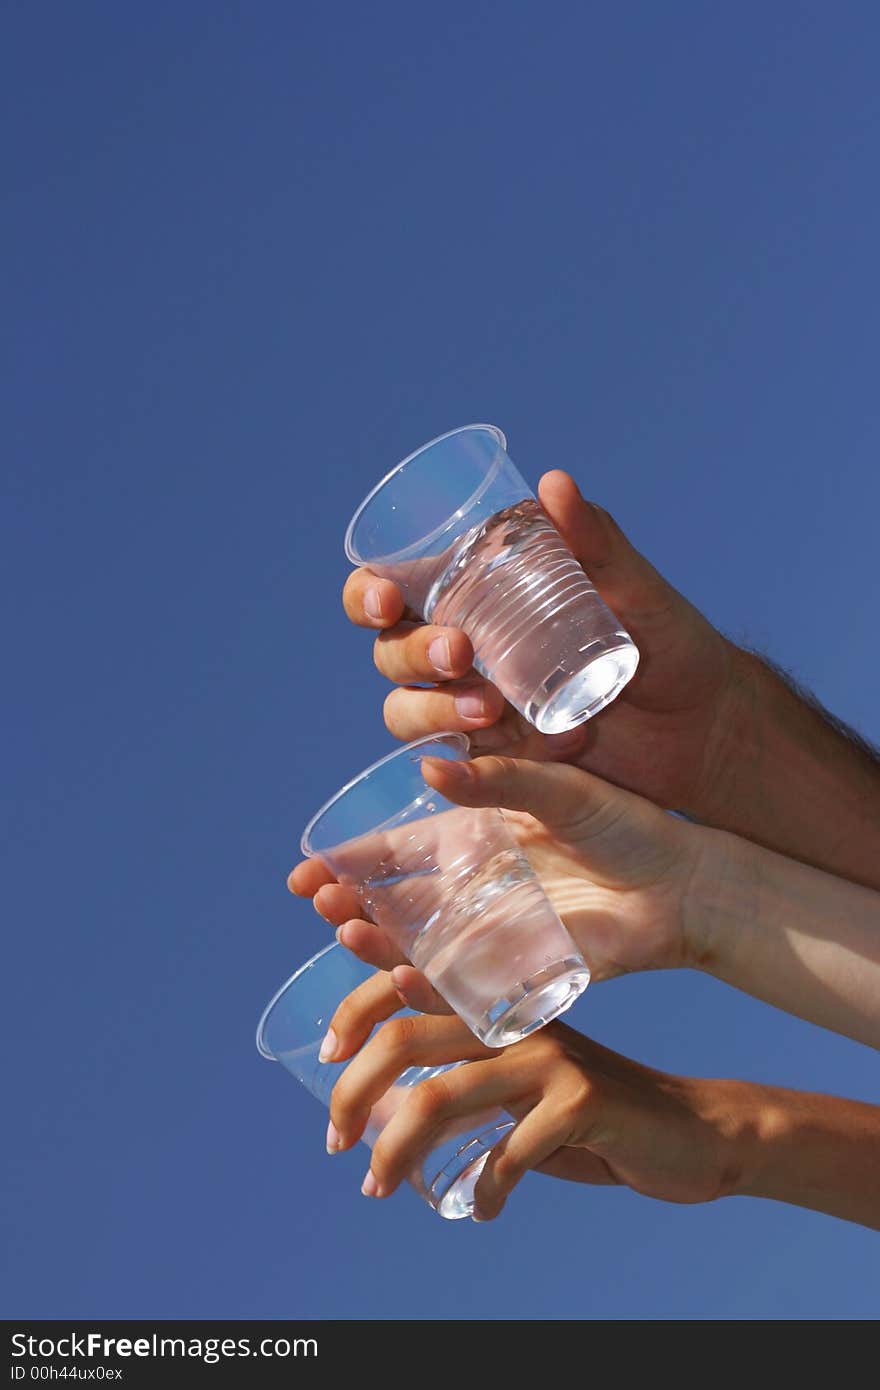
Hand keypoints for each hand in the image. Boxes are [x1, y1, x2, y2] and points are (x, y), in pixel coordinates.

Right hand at [292, 752, 879, 1048]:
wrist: (686, 882)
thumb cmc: (628, 824)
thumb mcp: (562, 789)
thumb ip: (501, 781)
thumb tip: (431, 771)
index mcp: (474, 837)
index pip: (395, 850)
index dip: (347, 860)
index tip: (304, 870)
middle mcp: (473, 890)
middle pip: (393, 902)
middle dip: (350, 902)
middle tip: (320, 900)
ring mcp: (493, 933)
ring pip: (417, 946)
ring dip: (377, 942)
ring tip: (346, 929)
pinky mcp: (523, 972)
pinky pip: (465, 986)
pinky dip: (431, 986)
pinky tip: (401, 975)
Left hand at [322, 971, 749, 1221]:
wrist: (688, 1129)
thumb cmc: (586, 1112)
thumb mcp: (518, 1084)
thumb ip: (463, 1081)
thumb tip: (382, 1115)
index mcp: (497, 1005)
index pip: (411, 982)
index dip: (360, 1001)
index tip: (324, 1051)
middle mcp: (516, 1016)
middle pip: (407, 1037)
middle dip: (355, 1092)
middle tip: (335, 1141)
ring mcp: (550, 1053)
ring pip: (442, 1097)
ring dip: (396, 1152)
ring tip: (377, 1186)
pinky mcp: (582, 1099)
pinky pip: (507, 1150)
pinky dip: (484, 1189)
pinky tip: (482, 1209)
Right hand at [340, 467, 879, 889]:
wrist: (707, 728)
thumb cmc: (671, 642)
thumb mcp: (636, 588)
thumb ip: (596, 540)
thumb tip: (554, 482)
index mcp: (479, 599)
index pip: (393, 590)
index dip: (367, 593)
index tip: (384, 598)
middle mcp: (465, 653)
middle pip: (391, 652)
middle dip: (410, 651)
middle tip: (460, 653)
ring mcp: (477, 709)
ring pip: (407, 711)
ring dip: (431, 707)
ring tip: (490, 709)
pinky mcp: (501, 762)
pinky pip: (460, 763)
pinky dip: (476, 759)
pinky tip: (523, 747)